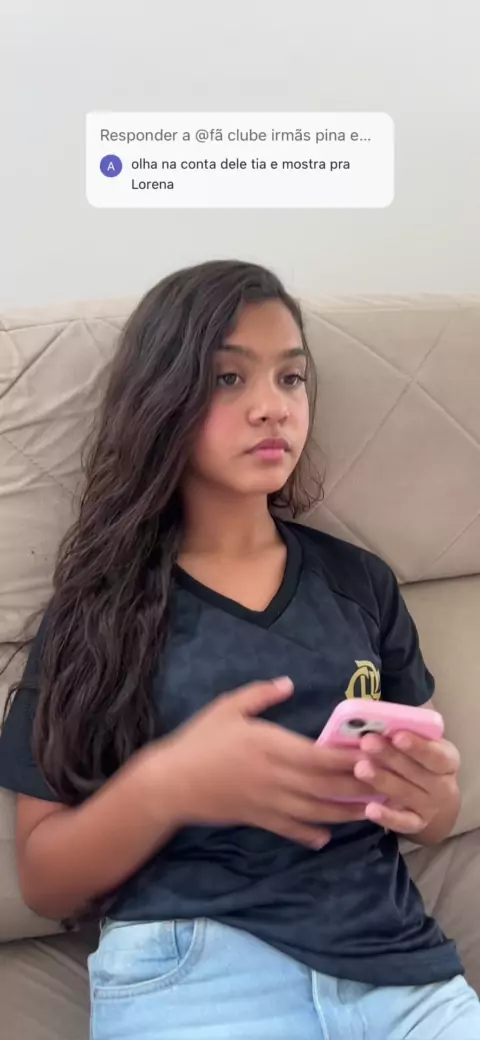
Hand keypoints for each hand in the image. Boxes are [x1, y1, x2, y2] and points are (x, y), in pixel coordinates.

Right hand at [159, 678, 372, 848]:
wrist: (171, 782)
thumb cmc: (200, 740)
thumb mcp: (228, 707)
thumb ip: (261, 695)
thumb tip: (289, 683)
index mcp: (271, 746)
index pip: (319, 756)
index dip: (349, 758)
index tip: (373, 755)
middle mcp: (276, 777)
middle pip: (326, 786)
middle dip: (358, 788)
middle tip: (385, 787)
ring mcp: (268, 802)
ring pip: (315, 812)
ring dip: (344, 814)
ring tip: (369, 813)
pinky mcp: (258, 819)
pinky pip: (290, 830)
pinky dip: (310, 835)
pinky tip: (326, 837)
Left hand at [353, 731, 460, 834]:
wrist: (432, 796)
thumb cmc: (418, 759)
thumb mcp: (419, 744)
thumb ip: (402, 733)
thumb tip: (374, 719)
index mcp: (447, 760)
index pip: (436, 754)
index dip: (418, 746)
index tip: (397, 736)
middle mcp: (443, 785)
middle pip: (418, 772)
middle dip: (391, 757)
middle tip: (367, 743)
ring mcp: (430, 807)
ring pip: (407, 794)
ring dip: (383, 781)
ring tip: (360, 768)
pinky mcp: (416, 824)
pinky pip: (402, 823)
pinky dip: (387, 817)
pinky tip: (370, 808)